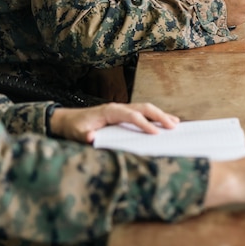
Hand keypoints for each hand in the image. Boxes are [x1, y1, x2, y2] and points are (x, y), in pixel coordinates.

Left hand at [50, 102, 179, 143]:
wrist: (68, 119)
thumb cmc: (74, 127)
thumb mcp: (76, 133)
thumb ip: (84, 136)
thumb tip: (92, 138)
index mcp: (109, 111)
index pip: (132, 116)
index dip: (145, 124)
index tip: (156, 134)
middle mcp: (118, 107)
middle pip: (144, 108)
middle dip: (159, 116)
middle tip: (173, 127)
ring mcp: (122, 109)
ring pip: (146, 108)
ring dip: (161, 115)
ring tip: (175, 124)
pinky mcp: (123, 113)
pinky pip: (142, 112)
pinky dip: (155, 116)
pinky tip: (164, 122)